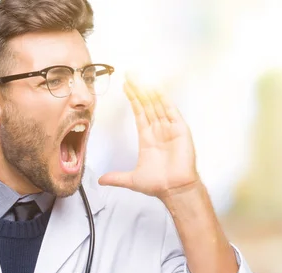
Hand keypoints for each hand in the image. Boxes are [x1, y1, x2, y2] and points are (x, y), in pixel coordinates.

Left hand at [98, 75, 199, 198]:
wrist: (174, 190)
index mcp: (147, 138)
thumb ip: (116, 178)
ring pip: (158, 104)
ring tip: (141, 76)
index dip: (133, 99)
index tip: (126, 86)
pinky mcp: (180, 130)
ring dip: (149, 90)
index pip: (139, 112)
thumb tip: (101, 181)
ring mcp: (170, 129)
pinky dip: (164, 99)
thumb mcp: (132, 180)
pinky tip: (157, 88)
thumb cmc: (158, 184)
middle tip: (131, 74)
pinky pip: (171, 110)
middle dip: (139, 89)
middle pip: (147, 104)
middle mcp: (158, 130)